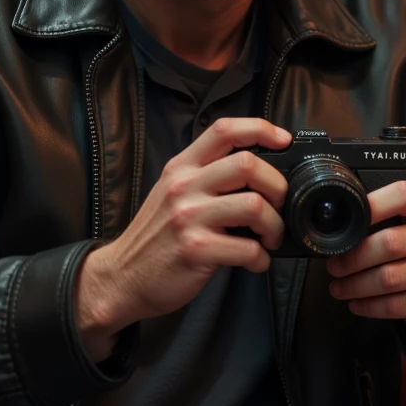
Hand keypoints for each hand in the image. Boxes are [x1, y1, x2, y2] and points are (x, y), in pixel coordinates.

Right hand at [75, 117, 291, 361]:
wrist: (122, 276)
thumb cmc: (155, 237)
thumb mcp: (172, 193)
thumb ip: (206, 176)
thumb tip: (258, 172)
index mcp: (182, 168)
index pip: (224, 130)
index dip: (261, 129)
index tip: (283, 141)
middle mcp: (184, 187)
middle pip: (248, 164)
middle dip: (277, 186)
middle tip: (278, 206)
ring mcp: (189, 218)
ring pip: (255, 206)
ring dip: (274, 226)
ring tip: (269, 238)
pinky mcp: (196, 250)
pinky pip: (248, 249)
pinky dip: (262, 259)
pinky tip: (255, 262)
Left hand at [326, 180, 405, 341]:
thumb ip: (385, 216)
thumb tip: (340, 223)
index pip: (404, 195)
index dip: (372, 206)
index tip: (345, 221)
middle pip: (389, 243)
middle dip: (353, 258)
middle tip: (334, 266)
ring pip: (388, 278)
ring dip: (355, 286)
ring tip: (339, 287)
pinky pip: (395, 305)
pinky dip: (369, 306)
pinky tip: (357, 303)